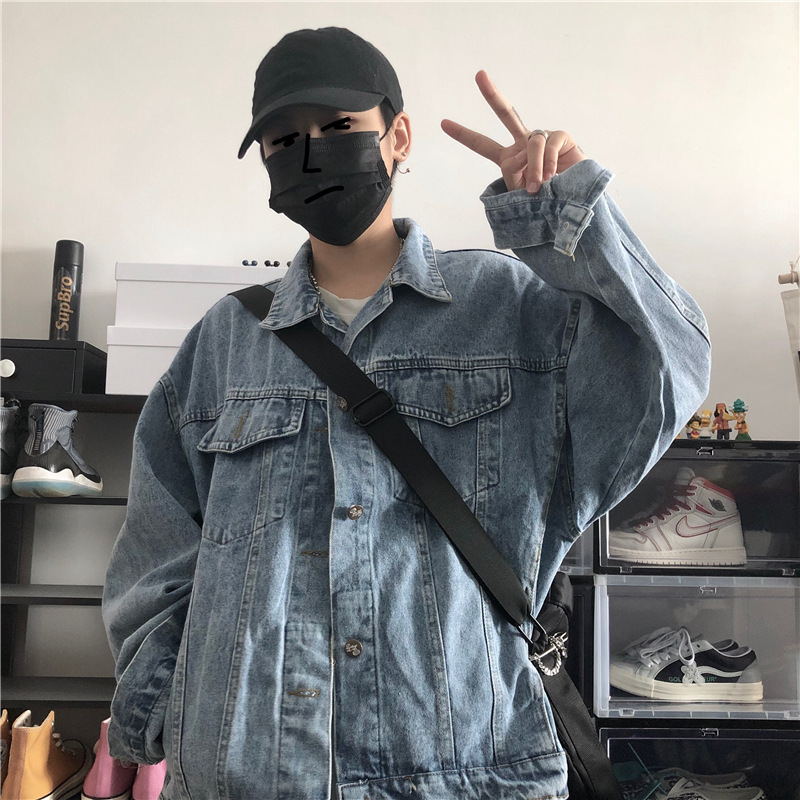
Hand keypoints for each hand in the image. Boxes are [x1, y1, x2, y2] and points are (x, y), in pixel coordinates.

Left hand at [441, 70, 585, 193]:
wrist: (574, 205)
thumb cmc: (546, 202)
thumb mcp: (522, 194)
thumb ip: (515, 175)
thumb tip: (523, 155)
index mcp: (509, 158)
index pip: (483, 145)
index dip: (464, 135)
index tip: (442, 124)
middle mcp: (524, 143)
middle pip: (507, 113)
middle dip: (492, 95)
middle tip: (479, 74)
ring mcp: (543, 138)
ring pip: (530, 144)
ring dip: (533, 168)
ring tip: (538, 187)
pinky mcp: (561, 137)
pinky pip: (547, 144)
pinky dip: (547, 163)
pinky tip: (553, 176)